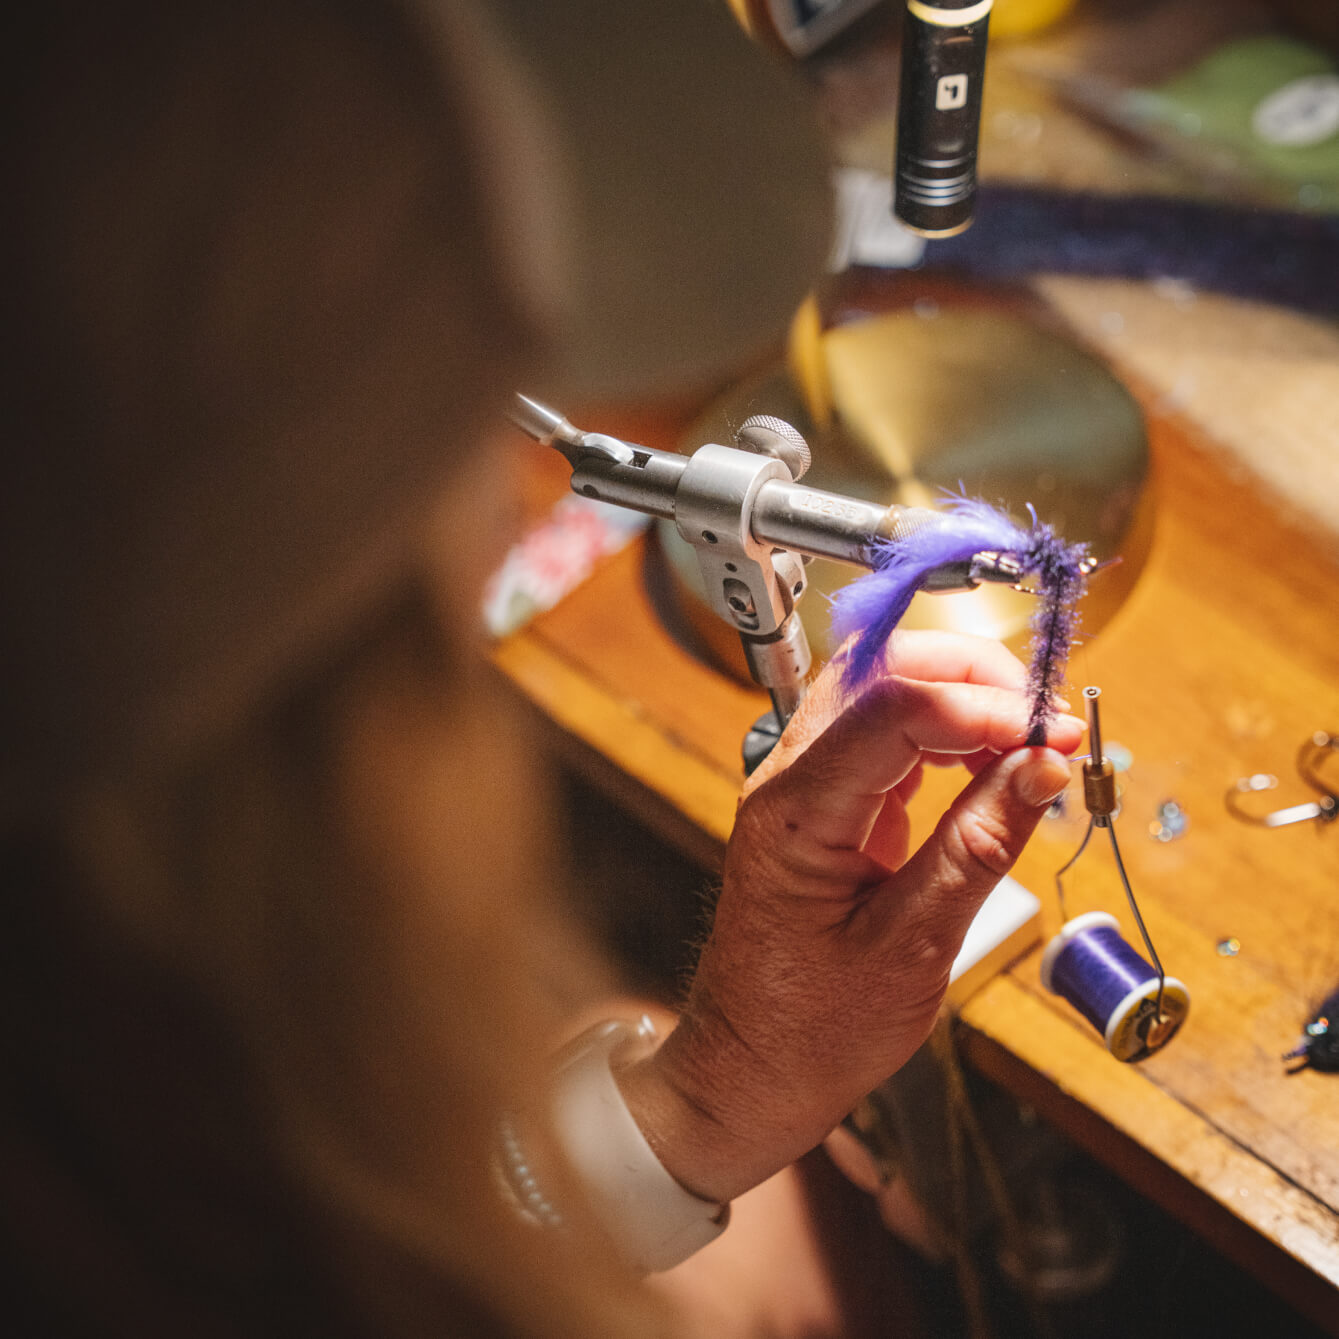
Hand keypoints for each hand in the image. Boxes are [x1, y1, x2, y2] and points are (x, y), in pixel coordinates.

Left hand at [618, 631, 1081, 1204]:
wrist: (751, 1067)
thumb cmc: (813, 1028)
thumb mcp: (913, 949)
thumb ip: (979, 848)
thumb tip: (1043, 767)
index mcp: (796, 814)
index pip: (891, 708)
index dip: (982, 706)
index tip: (1053, 733)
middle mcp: (788, 781)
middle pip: (879, 673)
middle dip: (971, 678)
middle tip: (1047, 723)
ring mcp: (801, 787)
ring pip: (882, 693)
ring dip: (961, 701)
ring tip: (1031, 746)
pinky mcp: (824, 804)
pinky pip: (884, 738)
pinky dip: (945, 737)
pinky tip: (991, 766)